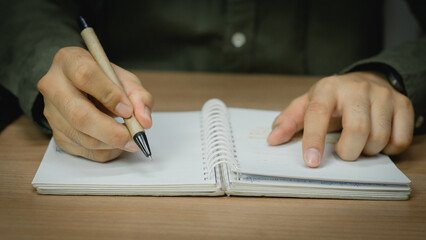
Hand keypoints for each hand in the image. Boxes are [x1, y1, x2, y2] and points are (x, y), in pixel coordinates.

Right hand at [37, 47, 152, 161]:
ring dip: (111, 144)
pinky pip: (83, 150)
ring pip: (82, 137)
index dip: (109, 94)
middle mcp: (53, 85)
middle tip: (134, 137)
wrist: (81, 87)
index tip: (128, 109)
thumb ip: (139, 96)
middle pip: (79, 114)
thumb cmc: (104, 80)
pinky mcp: (56, 133)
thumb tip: (144, 121)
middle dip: (111, 131)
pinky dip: (105, 151)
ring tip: (130, 139)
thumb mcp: (124, 79)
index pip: (85, 75)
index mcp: (69, 61)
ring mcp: (51, 112)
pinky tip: (116, 143)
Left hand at [267, 71, 413, 167]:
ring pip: (378, 138)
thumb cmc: (332, 99)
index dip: (314, 140)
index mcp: (328, 89)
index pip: (318, 114)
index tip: (312, 162)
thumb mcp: (307, 104)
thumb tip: (272, 140)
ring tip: (359, 143)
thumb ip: (289, 121)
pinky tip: (378, 141)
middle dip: (348, 152)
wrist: (366, 80)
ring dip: (367, 151)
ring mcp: (383, 95)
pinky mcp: (404, 104)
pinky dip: (388, 149)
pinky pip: (400, 140)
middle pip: (357, 131)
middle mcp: (357, 88)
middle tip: (343, 152)